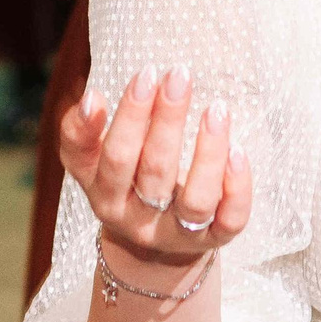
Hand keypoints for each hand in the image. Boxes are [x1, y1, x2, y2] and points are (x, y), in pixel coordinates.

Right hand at [58, 65, 250, 290]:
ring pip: (196, 200)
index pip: (112, 158)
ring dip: (209, 152)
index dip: (127, 118)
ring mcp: (177, 233)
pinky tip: (238, 151)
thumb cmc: (125, 183)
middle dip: (167, 119)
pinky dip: (238, 186)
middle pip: (153, 170)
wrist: (150, 246)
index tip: (144, 75)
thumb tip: (90, 98)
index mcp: (105, 195)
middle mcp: (138, 219)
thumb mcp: (93, 163)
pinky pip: (230, 219)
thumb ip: (82, 132)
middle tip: (179, 75)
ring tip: (217, 108)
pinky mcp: (214, 240)